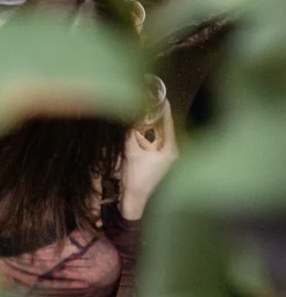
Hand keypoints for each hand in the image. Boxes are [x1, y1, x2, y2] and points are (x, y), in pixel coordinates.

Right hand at [121, 99, 177, 219]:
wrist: (133, 203)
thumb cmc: (136, 178)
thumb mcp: (130, 152)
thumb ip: (128, 132)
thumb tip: (125, 114)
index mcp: (170, 150)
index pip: (168, 122)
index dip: (163, 107)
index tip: (160, 94)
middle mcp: (170, 153)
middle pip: (161, 128)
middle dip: (151, 115)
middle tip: (144, 100)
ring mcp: (163, 159)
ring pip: (153, 137)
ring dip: (143, 128)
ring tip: (133, 113)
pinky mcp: (156, 163)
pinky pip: (149, 145)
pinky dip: (141, 139)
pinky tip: (130, 131)